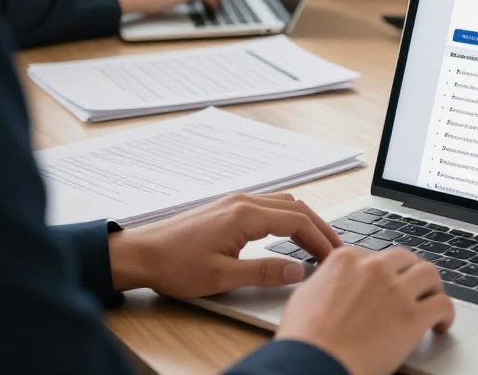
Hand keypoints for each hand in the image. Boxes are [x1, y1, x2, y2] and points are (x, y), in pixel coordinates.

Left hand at [107, 193, 341, 297]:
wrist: (142, 253)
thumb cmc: (175, 265)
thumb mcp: (222, 277)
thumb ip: (264, 272)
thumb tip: (298, 270)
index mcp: (246, 214)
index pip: (297, 221)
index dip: (320, 239)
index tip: (334, 257)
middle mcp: (245, 200)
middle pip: (296, 207)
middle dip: (319, 227)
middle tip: (335, 250)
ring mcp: (237, 201)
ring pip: (284, 203)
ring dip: (304, 221)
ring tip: (317, 244)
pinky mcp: (229, 207)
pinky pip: (270, 206)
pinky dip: (288, 218)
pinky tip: (288, 234)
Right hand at [276, 246, 453, 374]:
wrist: (312, 365)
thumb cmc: (304, 340)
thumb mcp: (305, 296)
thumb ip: (325, 281)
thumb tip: (328, 284)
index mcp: (347, 260)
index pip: (375, 255)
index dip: (383, 271)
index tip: (386, 283)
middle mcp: (374, 268)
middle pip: (405, 259)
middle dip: (410, 273)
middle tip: (412, 288)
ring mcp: (395, 290)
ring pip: (429, 273)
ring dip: (432, 287)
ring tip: (432, 301)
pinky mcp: (412, 317)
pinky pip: (442, 304)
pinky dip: (446, 313)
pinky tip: (441, 323)